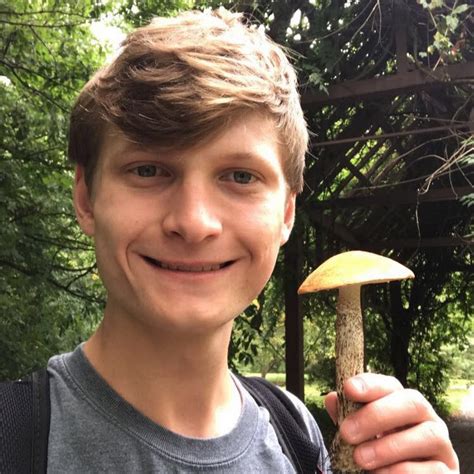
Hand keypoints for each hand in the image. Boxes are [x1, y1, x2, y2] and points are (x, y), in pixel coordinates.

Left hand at [324, 373, 458, 472]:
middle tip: (347, 433)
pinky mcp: (449, 472)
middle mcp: (428, 419)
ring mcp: (442, 446)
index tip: (348, 389)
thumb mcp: (360, 434)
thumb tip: (331, 398)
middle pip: (412, 403)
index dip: (370, 384)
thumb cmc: (378, 453)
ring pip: (428, 435)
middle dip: (377, 415)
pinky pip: (433, 470)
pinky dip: (403, 471)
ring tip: (360, 459)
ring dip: (389, 447)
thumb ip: (347, 417)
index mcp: (403, 403)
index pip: (391, 385)